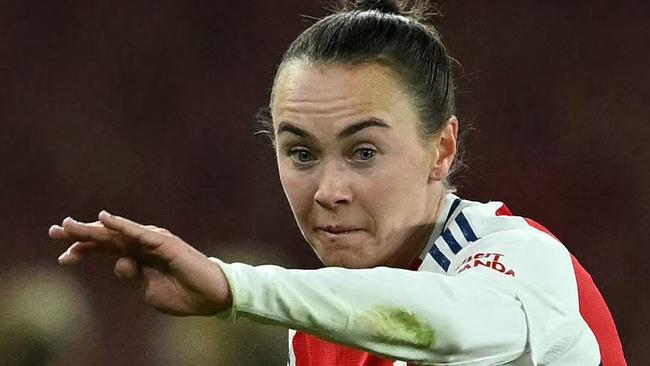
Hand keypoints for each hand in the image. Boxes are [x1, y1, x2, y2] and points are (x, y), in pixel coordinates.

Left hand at [49, 211, 231, 315]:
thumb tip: (118, 262)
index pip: (105, 250)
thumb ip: (132, 277)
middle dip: (80, 234)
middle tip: (54, 230)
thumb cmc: (182, 294)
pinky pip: (138, 232)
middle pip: (106, 237)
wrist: (209, 297)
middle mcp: (142, 245)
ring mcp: (152, 242)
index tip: (63, 258)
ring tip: (69, 226)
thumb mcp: (148, 292)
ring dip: (93, 228)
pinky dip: (121, 225)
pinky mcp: (164, 242)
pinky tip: (104, 219)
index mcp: (137, 258)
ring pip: (117, 233)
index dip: (83, 251)